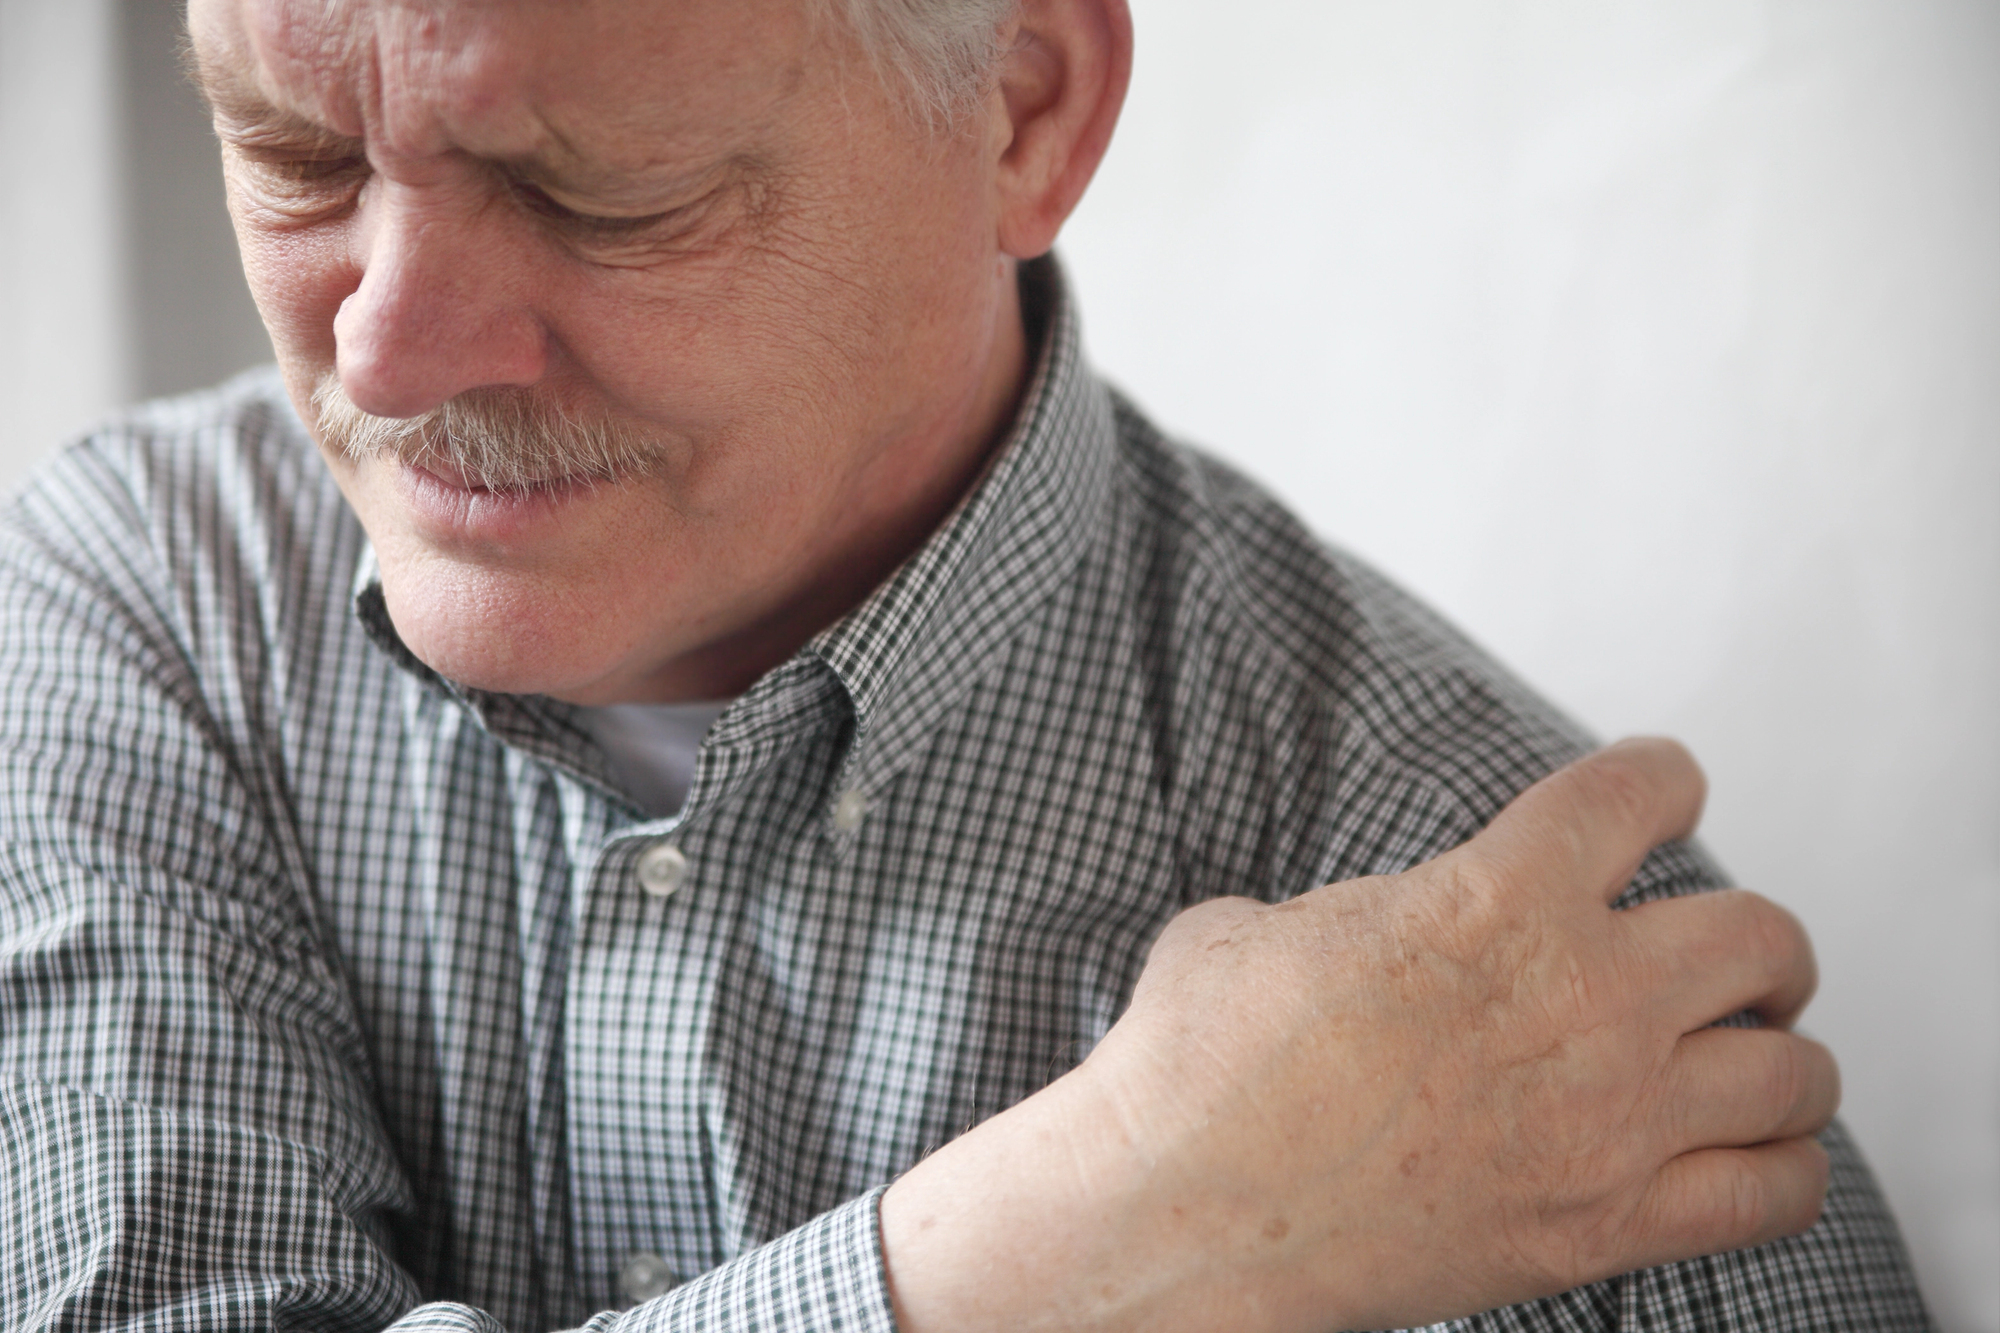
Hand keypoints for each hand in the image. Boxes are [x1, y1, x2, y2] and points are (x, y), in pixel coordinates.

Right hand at [880, 738, 1836, 1331]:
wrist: (1184, 1209)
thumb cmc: (1203, 1067)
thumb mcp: (1271, 924)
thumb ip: (1372, 910)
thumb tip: (1387, 925)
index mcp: (1497, 897)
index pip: (1643, 791)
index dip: (1663, 780)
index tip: (1665, 793)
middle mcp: (1584, 999)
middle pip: (1763, 936)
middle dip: (1754, 939)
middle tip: (1728, 954)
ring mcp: (1609, 1122)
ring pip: (1794, 1070)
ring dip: (1778, 1052)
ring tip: (1748, 1056)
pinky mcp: (1604, 1228)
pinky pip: (1774, 1196)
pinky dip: (1781, 1168)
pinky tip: (1748, 1154)